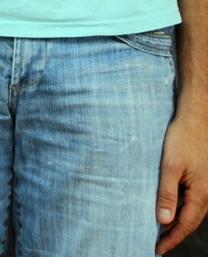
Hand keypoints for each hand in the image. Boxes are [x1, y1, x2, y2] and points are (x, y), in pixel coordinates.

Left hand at [155, 112, 207, 252]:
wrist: (197, 116)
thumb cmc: (183, 137)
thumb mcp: (170, 164)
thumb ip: (167, 193)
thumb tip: (163, 219)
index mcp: (201, 193)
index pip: (185, 225)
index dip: (171, 239)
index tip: (158, 249)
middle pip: (191, 221)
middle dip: (175, 233)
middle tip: (158, 243)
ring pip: (193, 210)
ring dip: (179, 220)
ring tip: (162, 228)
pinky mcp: (204, 177)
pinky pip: (194, 198)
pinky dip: (183, 206)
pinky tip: (171, 204)